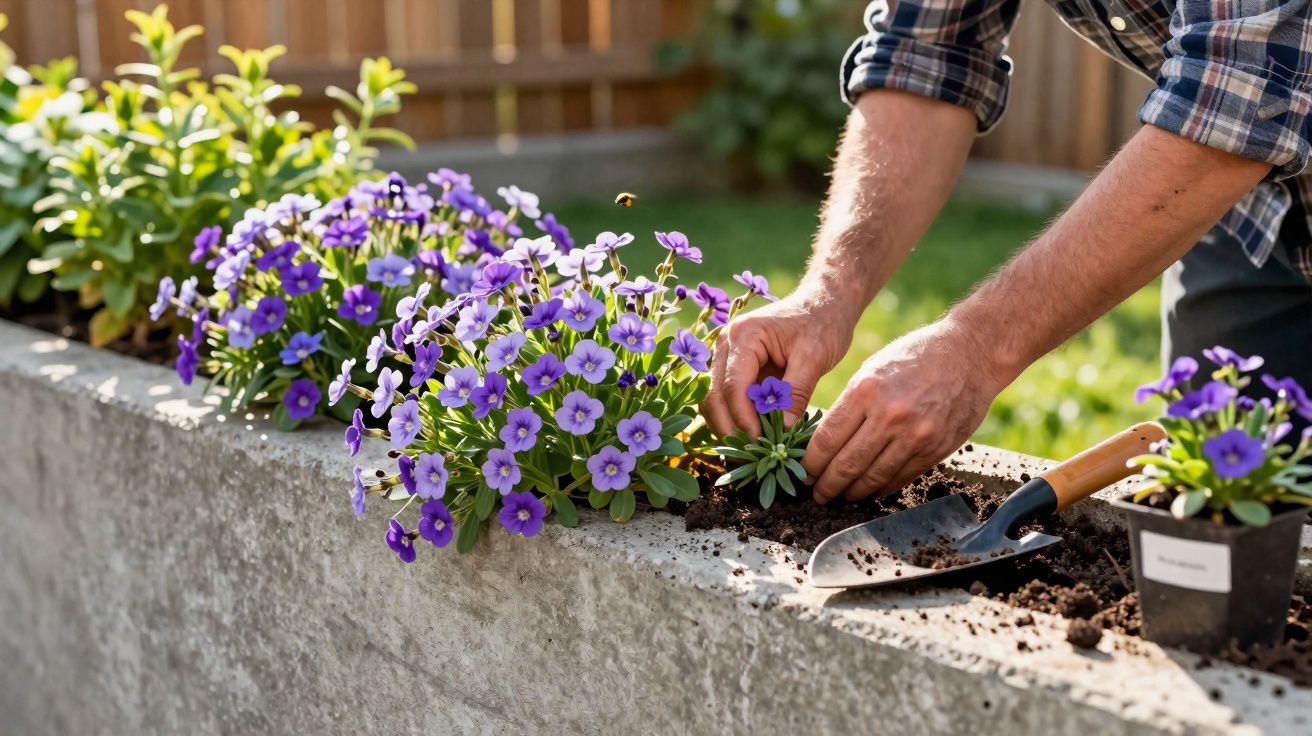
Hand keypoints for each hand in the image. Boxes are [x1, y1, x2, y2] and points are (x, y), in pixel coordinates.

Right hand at [701, 289, 855, 437]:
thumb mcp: (815, 356)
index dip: (744, 420)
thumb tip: (784, 429)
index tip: (762, 443)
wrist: (823, 304)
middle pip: (714, 395)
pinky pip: (725, 397)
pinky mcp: (733, 366)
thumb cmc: (822, 323)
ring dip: (728, 425)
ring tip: (750, 449)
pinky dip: (734, 418)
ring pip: (713, 399)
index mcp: (744, 336)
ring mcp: (726, 355)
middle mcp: (726, 343)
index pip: (733, 387)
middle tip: (751, 454)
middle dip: (730, 428)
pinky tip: (752, 435)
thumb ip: (796, 392)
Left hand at [804, 317, 1007, 503]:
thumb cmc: (914, 357)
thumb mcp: (872, 370)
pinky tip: (869, 491)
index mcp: (866, 391)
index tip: (804, 473)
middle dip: (827, 485)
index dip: (811, 464)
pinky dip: (881, 488)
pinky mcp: (936, 448)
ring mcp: (915, 435)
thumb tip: (825, 442)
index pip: (828, 440)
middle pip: (847, 464)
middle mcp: (889, 416)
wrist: (969, 355)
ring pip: (873, 477)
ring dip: (852, 492)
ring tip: (840, 496)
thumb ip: (850, 406)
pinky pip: (901, 477)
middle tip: (817, 494)